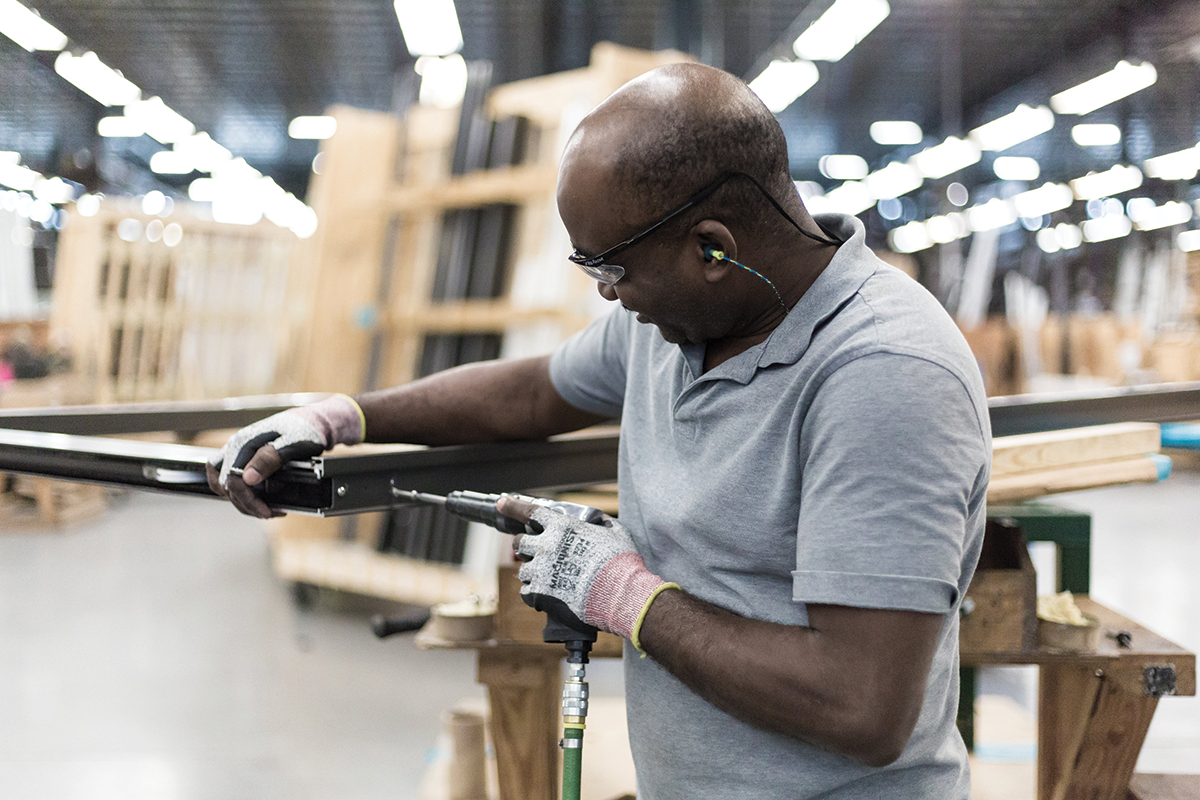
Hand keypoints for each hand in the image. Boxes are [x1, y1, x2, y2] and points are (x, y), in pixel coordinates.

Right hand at [207, 394, 364, 517]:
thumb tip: (247, 478)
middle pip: (227, 485)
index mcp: (244, 442)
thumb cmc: (304, 431)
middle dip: (247, 503)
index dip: (247, 499)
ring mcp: (239, 452)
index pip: (232, 479)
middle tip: (269, 512)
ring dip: (244, 500)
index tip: (266, 511)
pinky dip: (244, 492)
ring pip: (227, 484)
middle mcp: (237, 446)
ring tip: (266, 508)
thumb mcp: (292, 445)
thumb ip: (269, 459)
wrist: (311, 423)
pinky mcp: (245, 458)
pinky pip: (234, 479)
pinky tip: (261, 498)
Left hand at [499, 495, 676, 644]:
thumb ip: (605, 524)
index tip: (501, 503)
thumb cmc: (621, 562)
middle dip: (524, 545)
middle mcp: (546, 546)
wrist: (619, 594)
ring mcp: (540, 570)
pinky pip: (526, 592)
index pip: (530, 511)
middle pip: (518, 542)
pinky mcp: (540, 593)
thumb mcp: (617, 533)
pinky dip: (534, 593)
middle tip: (535, 552)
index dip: (513, 506)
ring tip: (550, 579)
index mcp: (561, 527)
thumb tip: (603, 522)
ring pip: (523, 569)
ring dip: (533, 572)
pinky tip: (547, 595)